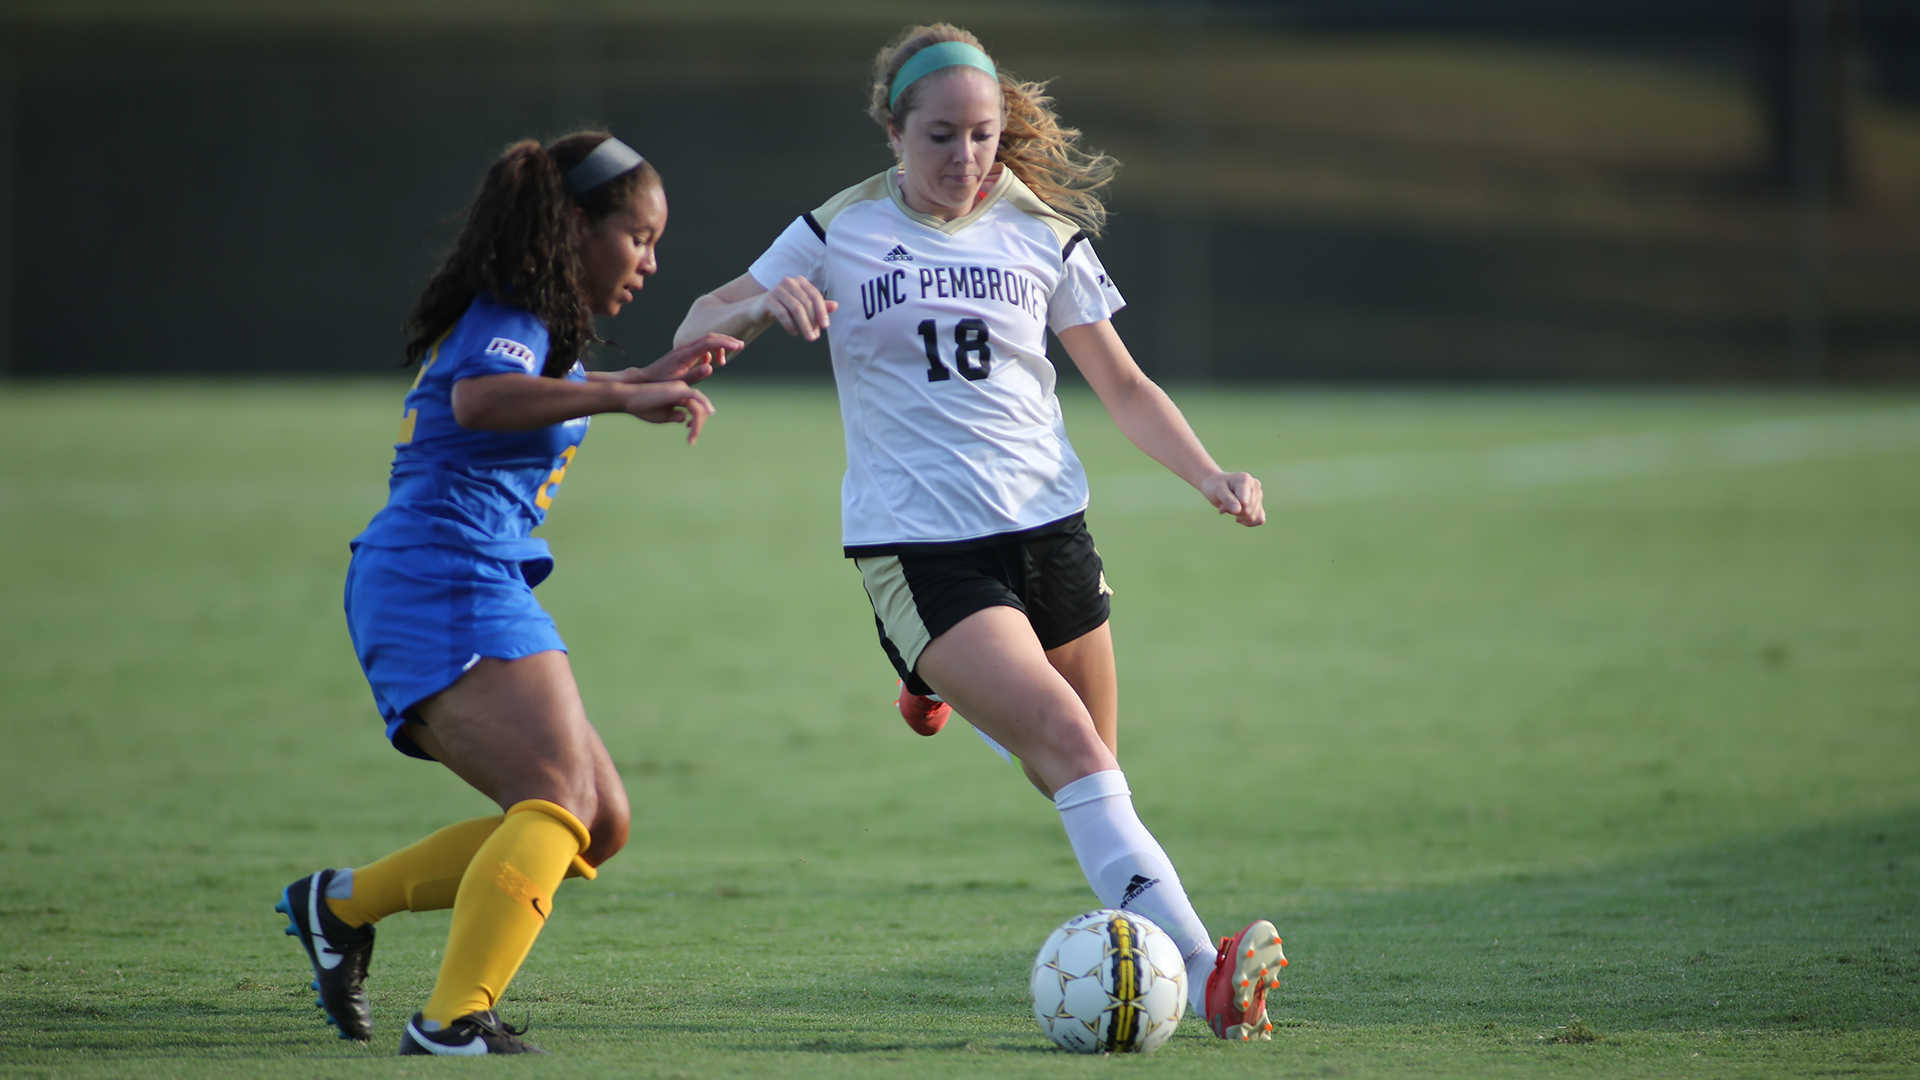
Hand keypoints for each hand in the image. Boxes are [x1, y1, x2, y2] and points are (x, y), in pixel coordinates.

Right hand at [621, 381, 715, 443]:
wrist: (628, 398)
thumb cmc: (643, 407)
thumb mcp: (663, 416)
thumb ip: (676, 417)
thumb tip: (686, 419)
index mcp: (679, 397)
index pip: (695, 410)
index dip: (696, 424)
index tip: (690, 436)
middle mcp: (682, 391)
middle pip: (699, 410)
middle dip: (698, 426)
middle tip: (691, 441)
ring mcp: (681, 389)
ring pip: (698, 407)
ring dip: (698, 424)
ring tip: (691, 438)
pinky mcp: (678, 390)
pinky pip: (696, 396)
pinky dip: (704, 404)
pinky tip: (709, 412)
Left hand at [622, 333, 741, 385]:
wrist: (645, 378)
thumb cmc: (662, 383)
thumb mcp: (679, 383)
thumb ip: (695, 375)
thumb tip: (710, 367)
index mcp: (686, 354)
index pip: (709, 343)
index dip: (725, 343)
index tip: (738, 346)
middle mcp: (685, 348)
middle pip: (710, 337)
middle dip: (726, 340)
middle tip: (741, 344)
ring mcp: (684, 349)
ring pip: (706, 340)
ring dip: (720, 344)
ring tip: (729, 355)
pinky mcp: (683, 352)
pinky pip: (701, 346)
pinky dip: (711, 349)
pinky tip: (714, 361)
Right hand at [755, 276, 836, 340]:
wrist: (761, 309)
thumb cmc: (786, 307)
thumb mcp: (803, 306)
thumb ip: (819, 305)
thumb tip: (836, 305)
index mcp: (801, 281)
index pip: (815, 296)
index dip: (822, 311)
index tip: (825, 326)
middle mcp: (789, 282)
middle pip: (806, 303)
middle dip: (812, 321)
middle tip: (815, 336)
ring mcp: (778, 289)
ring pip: (796, 308)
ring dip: (804, 325)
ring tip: (808, 337)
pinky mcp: (768, 299)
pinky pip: (782, 313)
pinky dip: (790, 325)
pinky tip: (794, 333)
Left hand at [1201, 471, 1264, 526]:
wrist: (1215, 486)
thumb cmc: (1215, 486)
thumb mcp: (1217, 491)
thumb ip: (1227, 500)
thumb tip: (1238, 510)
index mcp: (1246, 479)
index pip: (1244, 503)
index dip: (1233, 508)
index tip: (1222, 505)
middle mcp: (1255, 486)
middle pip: (1249, 511)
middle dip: (1234, 512)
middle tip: (1223, 506)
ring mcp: (1258, 495)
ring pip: (1254, 517)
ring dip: (1239, 516)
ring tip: (1230, 508)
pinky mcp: (1258, 504)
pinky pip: (1260, 519)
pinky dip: (1248, 522)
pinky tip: (1238, 518)